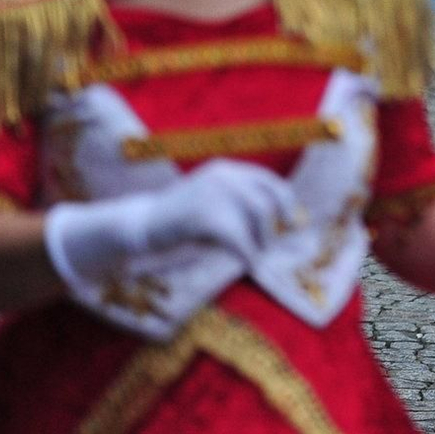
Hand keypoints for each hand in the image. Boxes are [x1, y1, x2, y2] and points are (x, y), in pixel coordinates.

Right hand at [43, 159, 300, 285]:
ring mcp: (213, 192)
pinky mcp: (204, 215)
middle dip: (272, 230)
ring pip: (257, 219)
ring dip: (261, 243)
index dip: (286, 204)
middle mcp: (224, 175)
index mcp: (227, 169)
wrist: (142, 225)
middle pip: (267, 203)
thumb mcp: (216, 205)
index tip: (292, 224)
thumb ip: (243, 206)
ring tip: (253, 257)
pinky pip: (239, 239)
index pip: (271, 183)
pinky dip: (248, 255)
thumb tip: (286, 221)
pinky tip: (247, 264)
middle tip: (266, 249)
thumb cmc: (182, 221)